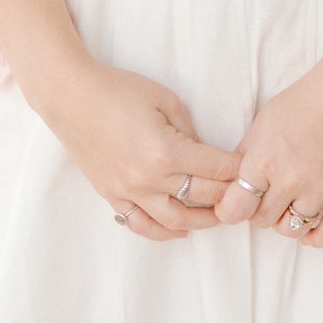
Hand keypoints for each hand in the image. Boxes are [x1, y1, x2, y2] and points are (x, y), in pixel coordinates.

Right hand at [38, 60, 241, 241]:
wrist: (69, 96)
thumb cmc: (117, 90)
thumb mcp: (165, 99)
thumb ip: (190, 130)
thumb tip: (206, 153)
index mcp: (167, 151)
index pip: (217, 169)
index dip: (240, 170)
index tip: (252, 169)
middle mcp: (150, 178)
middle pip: (204, 197)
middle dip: (230, 195)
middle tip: (245, 193)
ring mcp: (129, 191)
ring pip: (176, 221)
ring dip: (203, 222)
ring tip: (219, 216)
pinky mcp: (112, 195)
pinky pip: (141, 225)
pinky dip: (163, 232)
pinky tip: (181, 230)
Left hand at [215, 45, 322, 247]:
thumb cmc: (308, 98)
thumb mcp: (264, 121)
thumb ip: (247, 154)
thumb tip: (234, 181)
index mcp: (265, 158)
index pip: (236, 207)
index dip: (231, 209)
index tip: (236, 205)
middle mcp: (291, 178)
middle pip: (262, 220)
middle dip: (259, 211)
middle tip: (266, 197)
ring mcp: (322, 188)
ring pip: (292, 228)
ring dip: (286, 220)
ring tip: (289, 204)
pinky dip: (314, 237)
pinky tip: (308, 230)